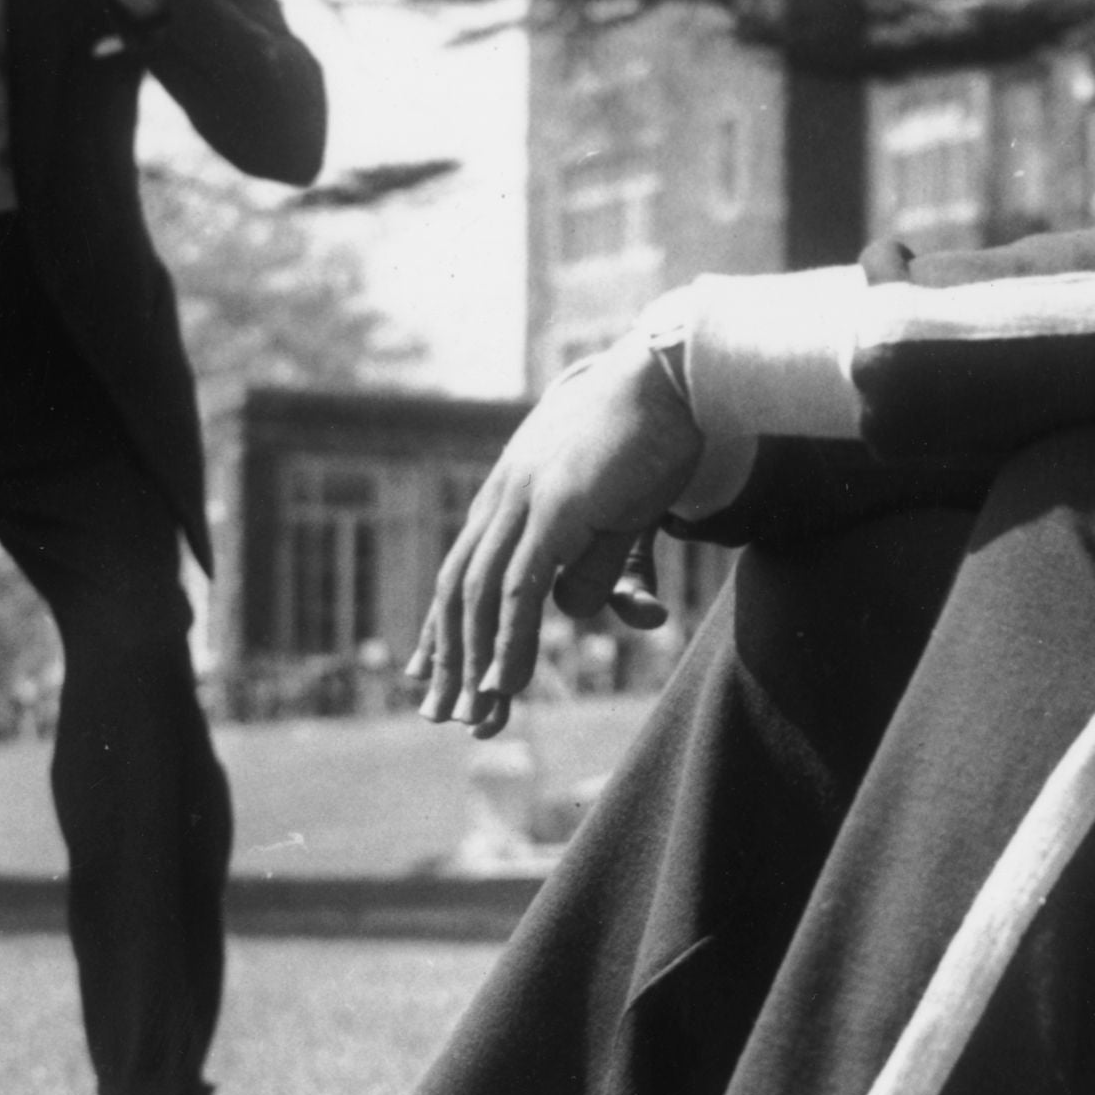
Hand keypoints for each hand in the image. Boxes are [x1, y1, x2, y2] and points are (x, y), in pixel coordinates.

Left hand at [407, 341, 703, 735]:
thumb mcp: (615, 518)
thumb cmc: (649, 441)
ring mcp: (525, 499)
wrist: (671, 377)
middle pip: (458, 589)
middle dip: (447, 657)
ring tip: (471, 717)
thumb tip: (572, 607)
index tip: (423, 672)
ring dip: (474, 663)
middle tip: (439, 714)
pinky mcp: (555, 506)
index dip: (439, 624)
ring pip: (481, 596)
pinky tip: (503, 682)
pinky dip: (508, 640)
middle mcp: (504, 495)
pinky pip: (520, 587)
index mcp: (509, 490)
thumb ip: (592, 565)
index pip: (459, 568)